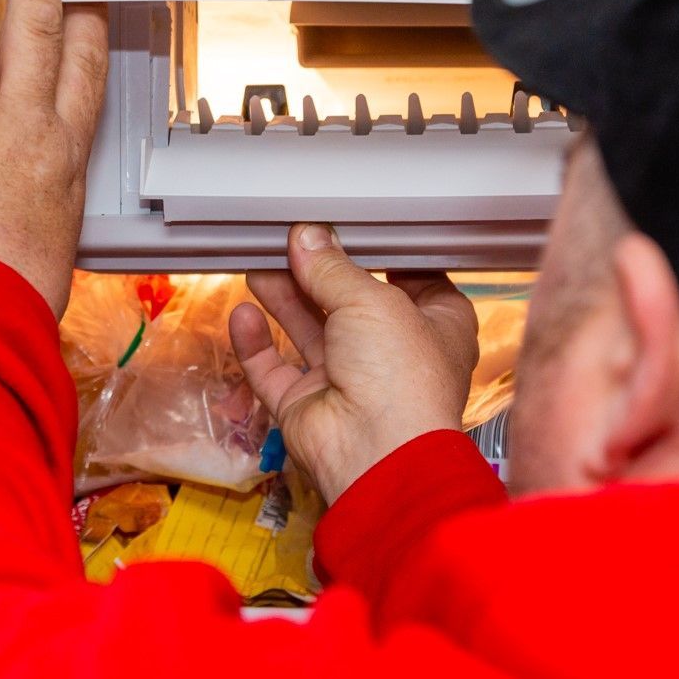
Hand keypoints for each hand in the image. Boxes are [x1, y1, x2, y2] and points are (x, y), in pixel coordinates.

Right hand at [229, 223, 479, 503]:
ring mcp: (348, 379)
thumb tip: (308, 237)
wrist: (375, 455)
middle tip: (288, 236)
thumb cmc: (402, 378)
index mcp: (434, 325)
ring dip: (284, 295)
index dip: (376, 251)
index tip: (344, 223)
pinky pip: (275, 368)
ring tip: (259, 258)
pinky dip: (257, 342)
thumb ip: (333, 268)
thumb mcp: (372, 301)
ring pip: (308, 329)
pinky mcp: (308, 403)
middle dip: (318, 270)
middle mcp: (392, 353)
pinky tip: (245, 313)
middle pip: (348, 300)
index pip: (407, 277)